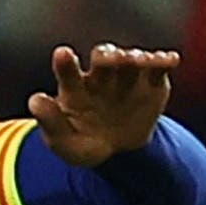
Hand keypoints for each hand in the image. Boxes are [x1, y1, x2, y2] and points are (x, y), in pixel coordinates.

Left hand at [27, 44, 178, 166]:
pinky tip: (170, 60)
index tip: (62, 54)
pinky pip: (158, 68)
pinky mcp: (152, 82)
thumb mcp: (65, 143)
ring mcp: (127, 77)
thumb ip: (50, 123)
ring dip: (136, 57)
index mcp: (74, 88)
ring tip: (140, 61)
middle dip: (107, 55)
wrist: (120, 150)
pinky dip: (164, 61)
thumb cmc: (84, 143)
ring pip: (131, 59)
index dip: (65, 63)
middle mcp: (100, 76)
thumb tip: (35, 101)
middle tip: (112, 58)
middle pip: (103, 58)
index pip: (67, 71)